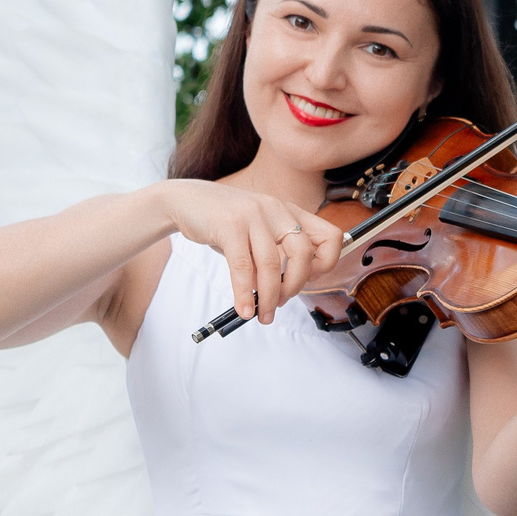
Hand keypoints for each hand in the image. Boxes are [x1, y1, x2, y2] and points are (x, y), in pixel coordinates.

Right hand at [151, 178, 343, 323]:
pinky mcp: (229, 225)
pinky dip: (244, 294)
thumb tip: (286, 290)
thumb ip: (276, 253)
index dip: (325, 265)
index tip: (307, 281)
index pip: (331, 237)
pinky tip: (244, 309)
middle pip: (304, 254)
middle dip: (295, 286)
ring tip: (262, 314)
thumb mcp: (259, 231)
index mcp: (290, 212)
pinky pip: (243, 267)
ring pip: (271, 265)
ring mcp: (253, 215)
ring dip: (269, 297)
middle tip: (280, 302)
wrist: (185, 201)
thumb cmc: (226, 223)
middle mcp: (277, 210)